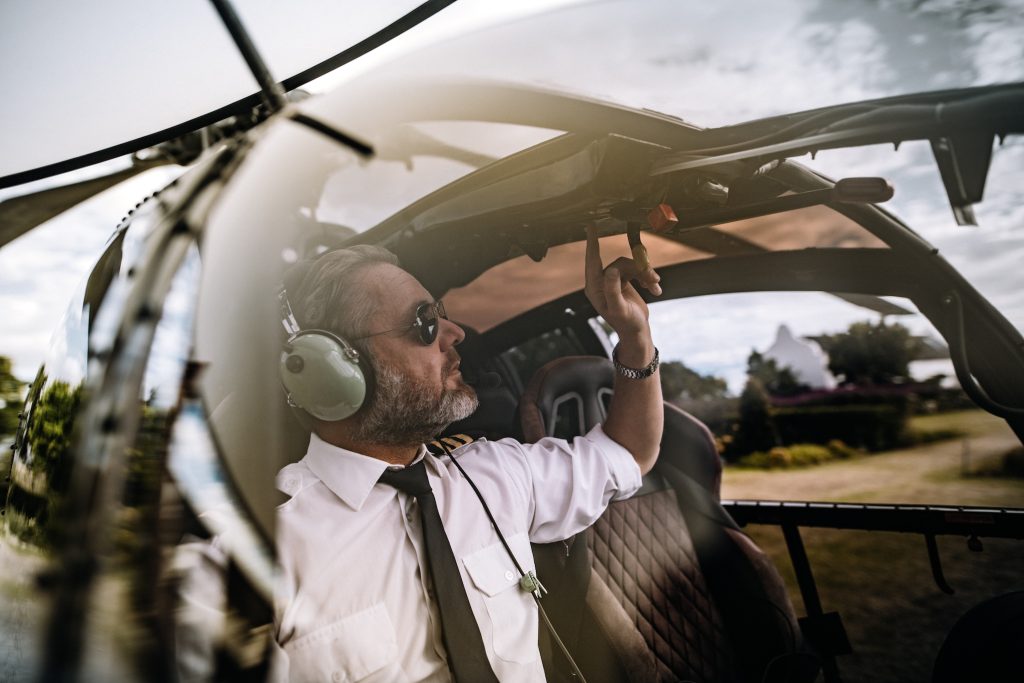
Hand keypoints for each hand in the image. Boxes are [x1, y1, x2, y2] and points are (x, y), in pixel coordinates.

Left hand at [584, 226, 661, 341]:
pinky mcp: (623, 281)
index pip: (592, 260)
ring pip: (631, 265)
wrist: (637, 331)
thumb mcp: (619, 309)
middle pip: (620, 262)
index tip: (591, 225)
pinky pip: (636, 270)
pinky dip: (647, 277)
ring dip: (645, 274)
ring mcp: (612, 281)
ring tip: (656, 285)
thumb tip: (611, 270)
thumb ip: (613, 290)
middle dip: (639, 269)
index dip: (592, 242)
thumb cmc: (627, 324)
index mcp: (594, 288)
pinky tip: (655, 288)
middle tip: (654, 278)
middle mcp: (601, 282)